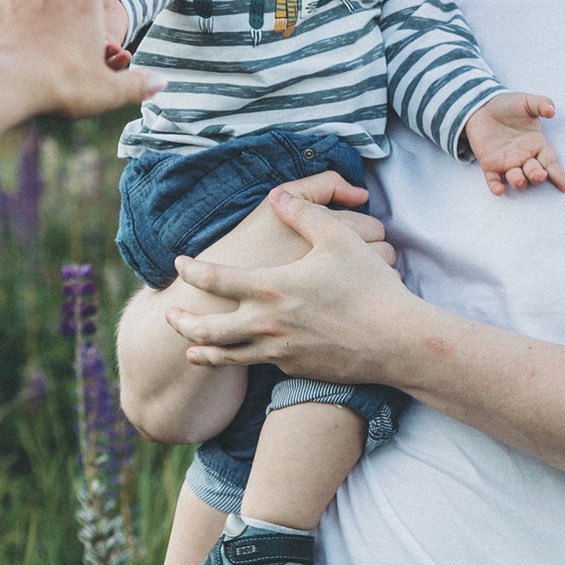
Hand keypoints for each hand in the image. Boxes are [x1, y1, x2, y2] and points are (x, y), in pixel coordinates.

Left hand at [168, 187, 423, 384]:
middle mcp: (266, 324)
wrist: (394, 342)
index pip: (216, 279)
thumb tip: (278, 196)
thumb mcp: (338, 239)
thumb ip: (303, 213)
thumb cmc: (369, 287)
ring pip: (228, 356)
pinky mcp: (295, 368)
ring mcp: (279, 351)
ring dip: (203, 352)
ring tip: (189, 351)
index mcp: (270, 288)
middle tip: (170, 317)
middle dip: (184, 324)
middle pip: (208, 330)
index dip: (193, 271)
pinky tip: (239, 358)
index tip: (180, 264)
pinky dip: (241, 361)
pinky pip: (259, 364)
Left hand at [460, 92, 564, 194]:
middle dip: (537, 176)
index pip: (550, 163)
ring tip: (520, 179)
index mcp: (536, 145)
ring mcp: (507, 163)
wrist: (482, 106)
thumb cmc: (508, 106)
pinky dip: (496, 186)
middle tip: (540, 175)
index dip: (559, 175)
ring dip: (519, 182)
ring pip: (516, 179)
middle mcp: (524, 158)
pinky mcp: (490, 165)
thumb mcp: (526, 102)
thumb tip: (552, 110)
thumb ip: (540, 104)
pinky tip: (500, 189)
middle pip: (534, 173)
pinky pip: (494, 180)